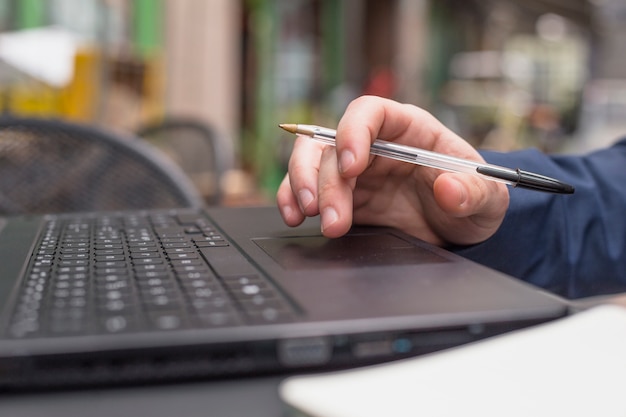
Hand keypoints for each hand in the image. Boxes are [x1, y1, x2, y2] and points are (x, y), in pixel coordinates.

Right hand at [276, 96, 509, 245]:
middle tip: (330, 214)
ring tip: (310, 216)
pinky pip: (307, 191)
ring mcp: (355, 172)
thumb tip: (449, 188)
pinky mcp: (343, 198)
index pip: (370, 112)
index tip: (352, 167)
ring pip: (311, 163)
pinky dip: (293, 200)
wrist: (458, 231)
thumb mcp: (488, 199)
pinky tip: (294, 217)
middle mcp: (375, 145)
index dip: (354, 132)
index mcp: (409, 129)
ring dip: (302, 187)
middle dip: (324, 179)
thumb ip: (473, 192)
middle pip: (332, 143)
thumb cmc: (473, 199)